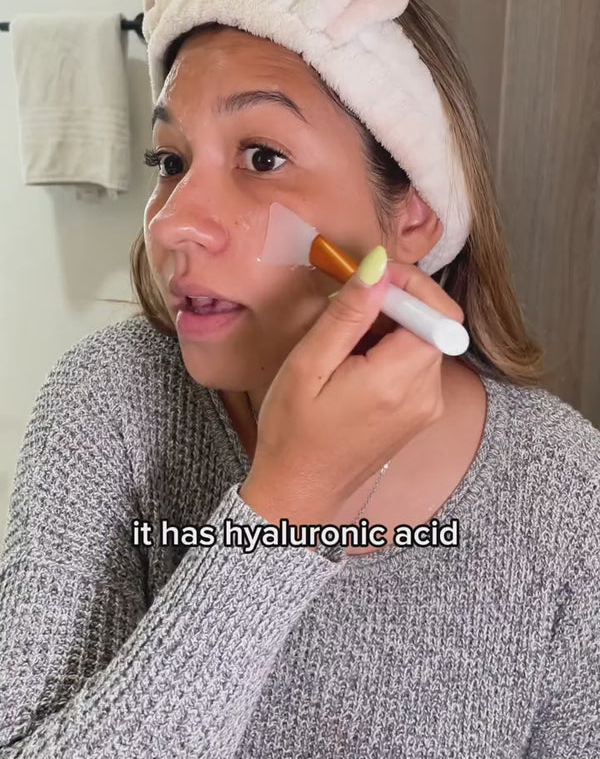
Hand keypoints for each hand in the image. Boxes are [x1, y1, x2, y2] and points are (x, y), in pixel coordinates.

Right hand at [239, 249, 464, 527]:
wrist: (300, 490)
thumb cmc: (293, 431)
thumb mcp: (308, 365)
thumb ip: (349, 314)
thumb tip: (378, 267)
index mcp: (398, 383)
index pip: (438, 313)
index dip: (410, 285)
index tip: (372, 277)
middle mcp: (426, 395)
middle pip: (435, 324)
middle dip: (396, 302)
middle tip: (349, 303)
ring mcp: (428, 406)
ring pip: (426, 340)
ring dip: (391, 325)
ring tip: (344, 338)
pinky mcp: (422, 411)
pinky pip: (418, 362)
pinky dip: (392, 348)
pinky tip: (355, 360)